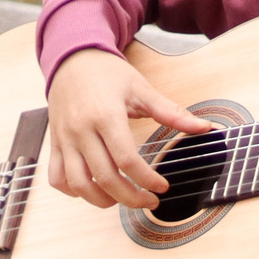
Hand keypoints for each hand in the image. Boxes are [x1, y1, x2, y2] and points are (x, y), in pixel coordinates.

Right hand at [46, 48, 211, 209]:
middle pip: (105, 177)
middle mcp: (81, 129)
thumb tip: (203, 127)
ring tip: (121, 199)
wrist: (71, 57)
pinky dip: (73, 191)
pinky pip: (57, 177)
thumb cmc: (106, 73)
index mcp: (106, 115)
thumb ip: (171, 112)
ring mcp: (65, 138)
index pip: (127, 160)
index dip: (147, 180)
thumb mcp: (141, 89)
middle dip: (130, 198)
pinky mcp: (55, 143)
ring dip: (101, 200)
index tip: (161, 186)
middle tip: (149, 201)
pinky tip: (92, 190)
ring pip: (78, 183)